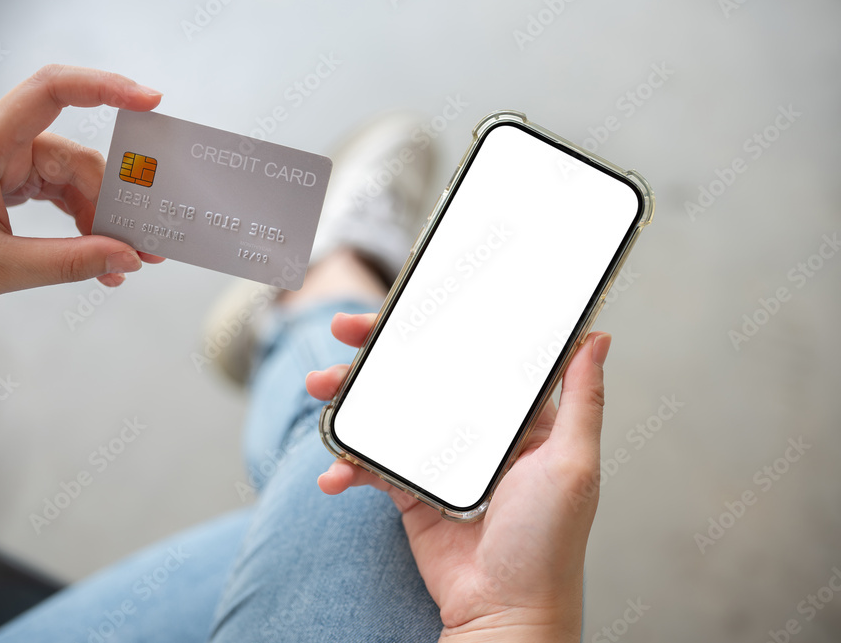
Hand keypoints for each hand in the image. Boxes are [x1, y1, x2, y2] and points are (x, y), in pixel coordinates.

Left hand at [0, 64, 165, 318]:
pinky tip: (98, 255)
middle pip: (75, 158)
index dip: (103, 87)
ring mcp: (3, 164)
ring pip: (72, 180)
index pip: (51, 91)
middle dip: (112, 201)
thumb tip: (125, 256)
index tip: (147, 101)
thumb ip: (68, 262)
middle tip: (140, 243)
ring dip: (100, 219)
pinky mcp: (8, 184)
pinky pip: (59, 195)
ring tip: (122, 260)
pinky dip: (82, 224)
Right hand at [306, 313, 610, 642]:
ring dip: (349, 401)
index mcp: (517, 418)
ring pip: (387, 414)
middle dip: (377, 355)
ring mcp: (439, 461)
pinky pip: (370, 467)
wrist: (505, 613)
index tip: (404, 307)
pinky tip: (333, 475)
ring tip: (321, 393)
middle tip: (342, 334)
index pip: (473, 355)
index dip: (437, 326)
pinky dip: (346, 466)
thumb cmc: (549, 544)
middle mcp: (475, 433)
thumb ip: (582, 400)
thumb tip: (598, 337)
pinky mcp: (410, 493)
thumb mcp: (573, 464)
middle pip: (420, 376)